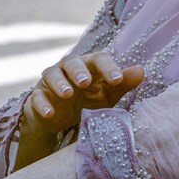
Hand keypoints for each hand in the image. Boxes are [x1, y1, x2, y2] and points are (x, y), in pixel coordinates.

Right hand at [22, 52, 144, 136]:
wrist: (61, 120)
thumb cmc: (88, 101)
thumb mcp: (108, 95)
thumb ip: (122, 83)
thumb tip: (141, 70)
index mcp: (88, 65)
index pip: (98, 59)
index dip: (107, 67)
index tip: (117, 80)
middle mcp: (68, 69)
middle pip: (71, 61)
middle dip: (78, 70)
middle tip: (85, 82)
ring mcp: (50, 82)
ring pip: (51, 74)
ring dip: (59, 83)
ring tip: (67, 94)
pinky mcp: (37, 97)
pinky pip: (37, 97)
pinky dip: (42, 104)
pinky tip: (50, 113)